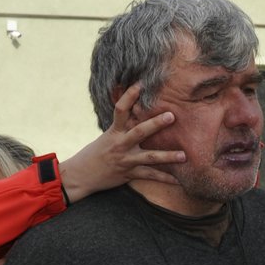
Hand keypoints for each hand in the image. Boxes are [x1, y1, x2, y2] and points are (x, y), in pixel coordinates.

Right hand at [58, 84, 186, 200]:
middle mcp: (120, 144)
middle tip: (172, 116)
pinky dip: (164, 179)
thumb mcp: (106, 136)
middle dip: (156, 124)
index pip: (120, 110)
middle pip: (140, 132)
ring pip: (149, 157)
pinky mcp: (128, 174)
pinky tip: (178, 181)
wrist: (81, 175)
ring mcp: (125, 160)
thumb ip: (122, 125)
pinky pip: (149, 176)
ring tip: (184, 155)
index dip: (129, 96)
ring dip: (167, 156)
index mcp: (114, 131)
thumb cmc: (95, 153)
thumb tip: (136, 109)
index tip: (141, 84)